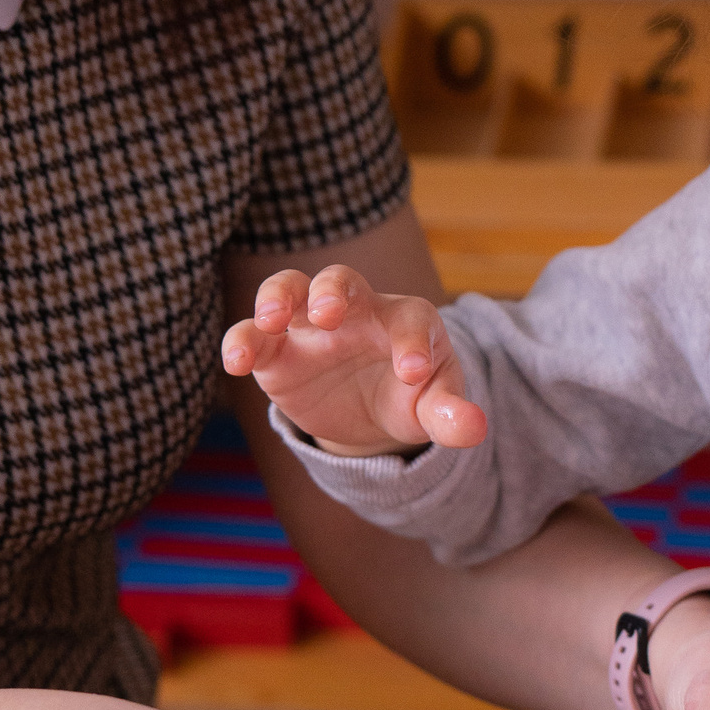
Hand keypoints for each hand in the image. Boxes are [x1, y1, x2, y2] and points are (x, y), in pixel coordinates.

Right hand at [221, 265, 485, 457]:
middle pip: (341, 280)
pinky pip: (252, 335)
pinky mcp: (277, 351)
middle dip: (332, 291)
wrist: (372, 411)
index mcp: (405, 320)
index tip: (411, 375)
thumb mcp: (433, 407)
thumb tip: (475, 430)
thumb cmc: (411, 394)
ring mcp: (311, 326)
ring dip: (278, 298)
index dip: (412, 342)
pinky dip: (241, 342)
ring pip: (288, 288)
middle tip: (328, 314)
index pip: (411, 319)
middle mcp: (355, 310)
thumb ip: (450, 415)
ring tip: (272, 319)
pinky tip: (235, 363)